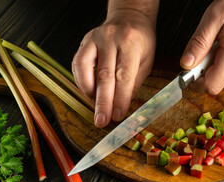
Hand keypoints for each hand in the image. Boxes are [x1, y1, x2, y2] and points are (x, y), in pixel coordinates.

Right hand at [72, 9, 155, 127]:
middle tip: (102, 120)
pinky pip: (77, 64)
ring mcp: (94, 39)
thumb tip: (122, 106)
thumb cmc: (140, 42)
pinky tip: (88, 93)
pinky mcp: (84, 42)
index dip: (120, 98)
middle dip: (103, 102)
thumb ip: (134, 83)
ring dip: (89, 93)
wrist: (129, 18)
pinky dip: (81, 82)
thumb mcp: (146, 61)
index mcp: (131, 44)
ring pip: (86, 69)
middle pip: (104, 75)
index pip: (124, 76)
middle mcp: (111, 39)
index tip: (118, 115)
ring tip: (95, 108)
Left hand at [180, 0, 223, 94]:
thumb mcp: (214, 17)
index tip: (191, 69)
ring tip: (222, 40)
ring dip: (216, 62)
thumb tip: (186, 64)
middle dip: (206, 67)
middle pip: (217, 80)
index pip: (212, 86)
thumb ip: (199, 43)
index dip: (197, 81)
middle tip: (208, 45)